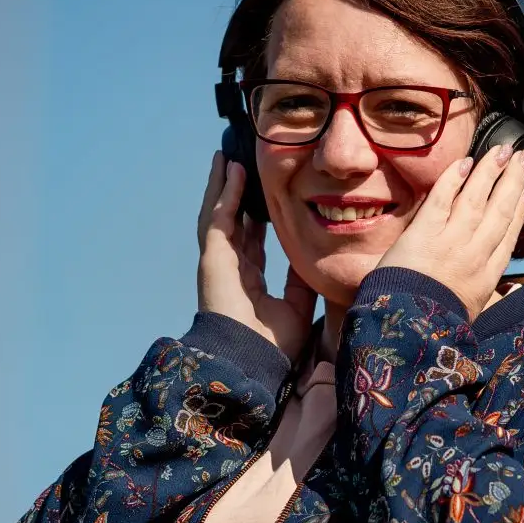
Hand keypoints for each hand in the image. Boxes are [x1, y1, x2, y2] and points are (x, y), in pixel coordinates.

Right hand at [197, 152, 317, 360]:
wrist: (254, 365)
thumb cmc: (274, 346)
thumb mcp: (297, 306)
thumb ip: (301, 280)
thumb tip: (310, 257)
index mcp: (249, 280)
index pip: (252, 240)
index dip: (257, 217)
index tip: (265, 195)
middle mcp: (231, 268)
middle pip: (232, 221)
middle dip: (235, 193)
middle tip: (241, 165)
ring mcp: (219, 262)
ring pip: (219, 214)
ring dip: (223, 185)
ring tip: (228, 157)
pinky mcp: (213, 259)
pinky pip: (218, 219)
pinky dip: (225, 194)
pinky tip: (231, 172)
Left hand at [376, 144, 523, 320]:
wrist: (408, 332)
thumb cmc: (436, 327)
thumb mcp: (473, 316)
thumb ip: (490, 299)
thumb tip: (509, 293)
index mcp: (487, 276)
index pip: (508, 234)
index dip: (520, 209)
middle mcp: (474, 254)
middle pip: (499, 209)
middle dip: (513, 180)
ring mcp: (450, 242)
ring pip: (477, 198)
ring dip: (491, 171)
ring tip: (503, 150)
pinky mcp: (424, 234)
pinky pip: (442, 199)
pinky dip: (454, 179)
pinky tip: (466, 163)